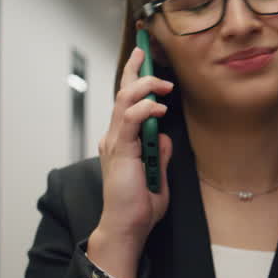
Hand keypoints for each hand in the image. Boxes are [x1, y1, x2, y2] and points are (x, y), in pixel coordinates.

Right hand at [90, 45, 174, 277]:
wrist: (127, 227)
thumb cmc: (139, 208)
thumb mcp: (157, 177)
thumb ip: (160, 156)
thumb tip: (164, 137)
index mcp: (121, 142)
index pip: (127, 104)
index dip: (135, 81)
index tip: (144, 61)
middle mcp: (114, 137)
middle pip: (122, 94)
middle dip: (134, 70)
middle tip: (144, 51)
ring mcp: (115, 142)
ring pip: (124, 100)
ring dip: (145, 86)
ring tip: (164, 84)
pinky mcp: (120, 150)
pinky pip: (130, 119)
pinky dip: (145, 108)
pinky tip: (160, 109)